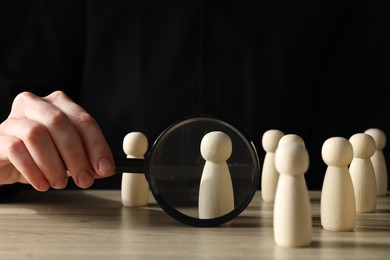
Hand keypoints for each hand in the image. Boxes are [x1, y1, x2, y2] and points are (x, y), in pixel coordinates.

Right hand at [0, 91, 114, 190]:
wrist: (3, 162)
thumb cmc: (37, 155)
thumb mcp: (66, 156)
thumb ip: (86, 159)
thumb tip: (104, 168)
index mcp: (58, 104)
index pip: (83, 120)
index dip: (97, 145)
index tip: (106, 168)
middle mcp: (35, 105)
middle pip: (60, 123)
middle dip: (76, 155)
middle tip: (85, 180)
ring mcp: (13, 119)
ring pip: (36, 134)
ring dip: (54, 164)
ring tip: (60, 183)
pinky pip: (15, 150)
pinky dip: (33, 170)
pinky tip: (42, 184)